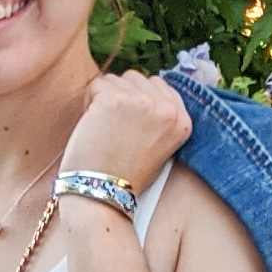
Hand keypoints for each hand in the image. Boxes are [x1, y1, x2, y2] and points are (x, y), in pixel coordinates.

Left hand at [63, 69, 191, 198]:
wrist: (102, 194)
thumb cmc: (124, 175)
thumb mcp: (158, 145)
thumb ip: (157, 115)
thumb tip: (140, 87)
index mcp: (182, 122)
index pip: (158, 85)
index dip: (137, 98)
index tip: (129, 122)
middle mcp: (167, 109)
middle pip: (136, 78)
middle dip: (121, 95)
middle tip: (114, 127)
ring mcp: (142, 102)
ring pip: (115, 79)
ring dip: (104, 98)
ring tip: (104, 128)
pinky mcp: (114, 99)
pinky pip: (96, 85)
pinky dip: (89, 102)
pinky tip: (92, 125)